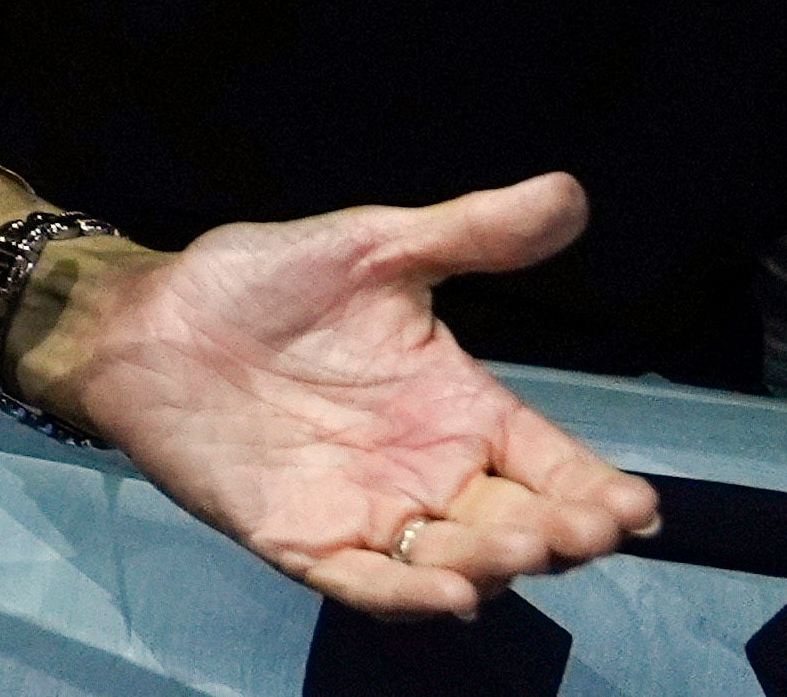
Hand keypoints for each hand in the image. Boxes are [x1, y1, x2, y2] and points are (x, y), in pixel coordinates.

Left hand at [30, 179, 657, 619]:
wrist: (149, 317)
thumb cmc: (260, 283)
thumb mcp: (372, 248)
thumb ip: (468, 233)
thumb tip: (569, 192)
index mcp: (460, 410)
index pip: (553, 463)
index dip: (598, 491)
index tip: (637, 507)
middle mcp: (429, 474)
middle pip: (519, 523)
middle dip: (559, 534)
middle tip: (581, 529)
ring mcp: (369, 513)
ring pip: (455, 561)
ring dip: (493, 564)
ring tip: (517, 547)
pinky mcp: (302, 540)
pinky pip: (365, 583)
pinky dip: (406, 595)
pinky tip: (446, 596)